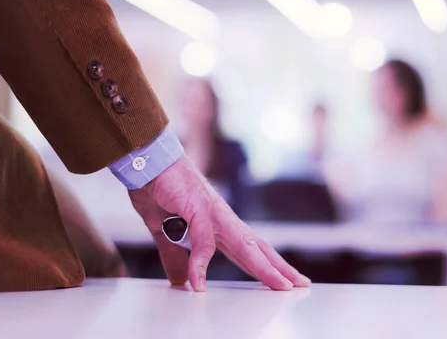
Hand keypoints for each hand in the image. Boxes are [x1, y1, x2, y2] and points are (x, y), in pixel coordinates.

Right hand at [129, 156, 310, 291]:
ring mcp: (213, 212)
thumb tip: (181, 280)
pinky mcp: (197, 208)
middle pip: (256, 247)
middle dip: (279, 267)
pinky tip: (197, 283)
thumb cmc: (157, 189)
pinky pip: (202, 241)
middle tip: (301, 284)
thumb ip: (174, 256)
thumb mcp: (164, 232)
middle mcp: (221, 218)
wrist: (146, 160)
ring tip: (278, 286)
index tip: (284, 280)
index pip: (248, 249)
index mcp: (216, 224)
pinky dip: (199, 263)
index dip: (266, 265)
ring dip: (262, 266)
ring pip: (243, 244)